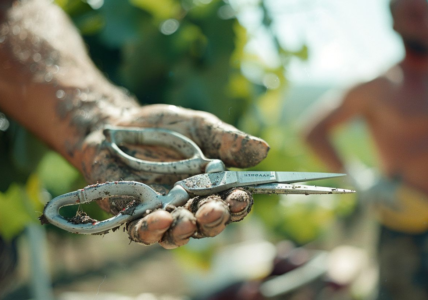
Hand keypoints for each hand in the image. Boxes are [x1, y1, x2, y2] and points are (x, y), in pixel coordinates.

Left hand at [79, 104, 269, 248]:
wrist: (119, 125)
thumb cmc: (166, 128)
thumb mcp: (200, 128)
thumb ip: (228, 140)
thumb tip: (264, 149)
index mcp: (212, 186)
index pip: (232, 202)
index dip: (239, 204)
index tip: (239, 198)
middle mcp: (191, 205)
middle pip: (208, 223)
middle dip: (213, 220)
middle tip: (213, 211)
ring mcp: (163, 213)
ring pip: (178, 234)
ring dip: (184, 231)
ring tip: (185, 222)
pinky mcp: (134, 216)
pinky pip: (143, 232)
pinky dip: (151, 230)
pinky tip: (157, 220)